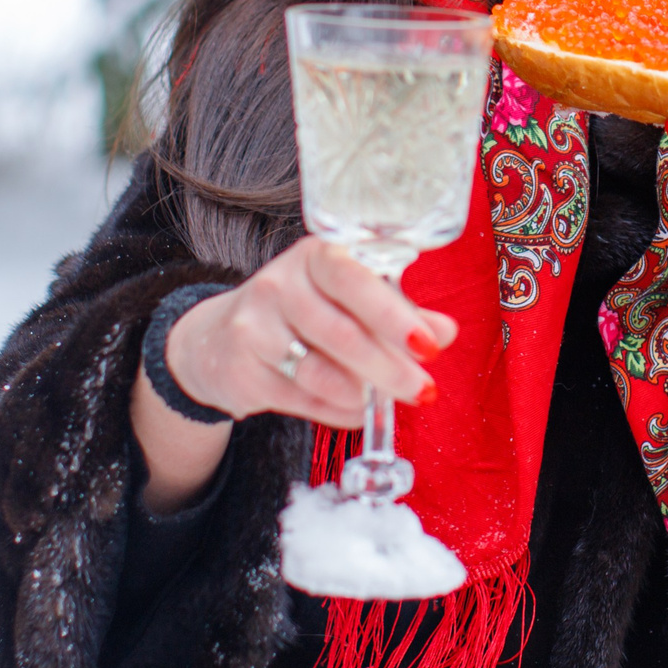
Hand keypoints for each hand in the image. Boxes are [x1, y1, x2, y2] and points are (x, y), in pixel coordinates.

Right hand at [131, 237, 453, 512]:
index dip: (395, 315)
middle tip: (424, 391)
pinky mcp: (242, 368)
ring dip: (363, 394)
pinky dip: (335, 410)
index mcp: (316, 255)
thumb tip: (446, 332)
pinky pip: (300, 398)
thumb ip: (399, 313)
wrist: (221, 339)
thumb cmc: (304, 313)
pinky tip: (355, 412)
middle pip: (341, 332)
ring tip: (387, 403)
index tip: (429, 347)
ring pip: (319, 370)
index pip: (355, 278)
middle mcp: (280, 283)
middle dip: (389, 367)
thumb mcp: (350, 301)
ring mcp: (255, 325)